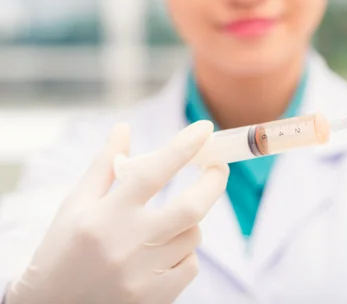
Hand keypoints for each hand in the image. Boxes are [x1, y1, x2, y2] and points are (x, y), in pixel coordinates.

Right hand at [5, 121, 228, 303]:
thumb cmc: (62, 249)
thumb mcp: (76, 204)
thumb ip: (104, 165)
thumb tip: (123, 127)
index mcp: (106, 216)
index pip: (153, 173)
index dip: (183, 147)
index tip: (204, 129)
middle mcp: (127, 244)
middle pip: (191, 208)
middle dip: (214, 181)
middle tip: (217, 166)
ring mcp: (143, 275)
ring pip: (193, 235)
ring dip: (190, 220)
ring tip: (167, 221)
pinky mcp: (155, 298)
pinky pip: (191, 265)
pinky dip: (186, 252)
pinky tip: (164, 252)